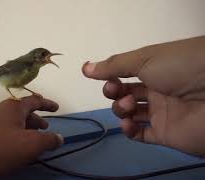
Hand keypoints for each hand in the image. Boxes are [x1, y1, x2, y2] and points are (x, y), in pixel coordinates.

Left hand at [0, 95, 63, 178]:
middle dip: (37, 120)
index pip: (35, 101)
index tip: (57, 108)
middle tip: (46, 128)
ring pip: (13, 123)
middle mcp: (1, 110)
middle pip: (24, 112)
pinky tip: (14, 149)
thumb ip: (48, 140)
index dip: (48, 104)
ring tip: (33, 141)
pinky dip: (14, 137)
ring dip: (26, 130)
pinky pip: (3, 132)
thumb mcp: (29, 144)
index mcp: (14, 107)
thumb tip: (59, 138)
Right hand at [82, 36, 204, 155]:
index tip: (102, 79)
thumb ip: (113, 66)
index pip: (124, 76)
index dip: (111, 78)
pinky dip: (129, 132)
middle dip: (114, 94)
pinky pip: (141, 135)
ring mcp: (160, 113)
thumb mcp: (144, 58)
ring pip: (129, 115)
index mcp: (153, 70)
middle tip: (117, 92)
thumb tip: (85, 67)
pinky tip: (127, 125)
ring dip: (120, 110)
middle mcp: (156, 91)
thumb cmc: (179, 67)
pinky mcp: (165, 133)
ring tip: (128, 107)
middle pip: (124, 95)